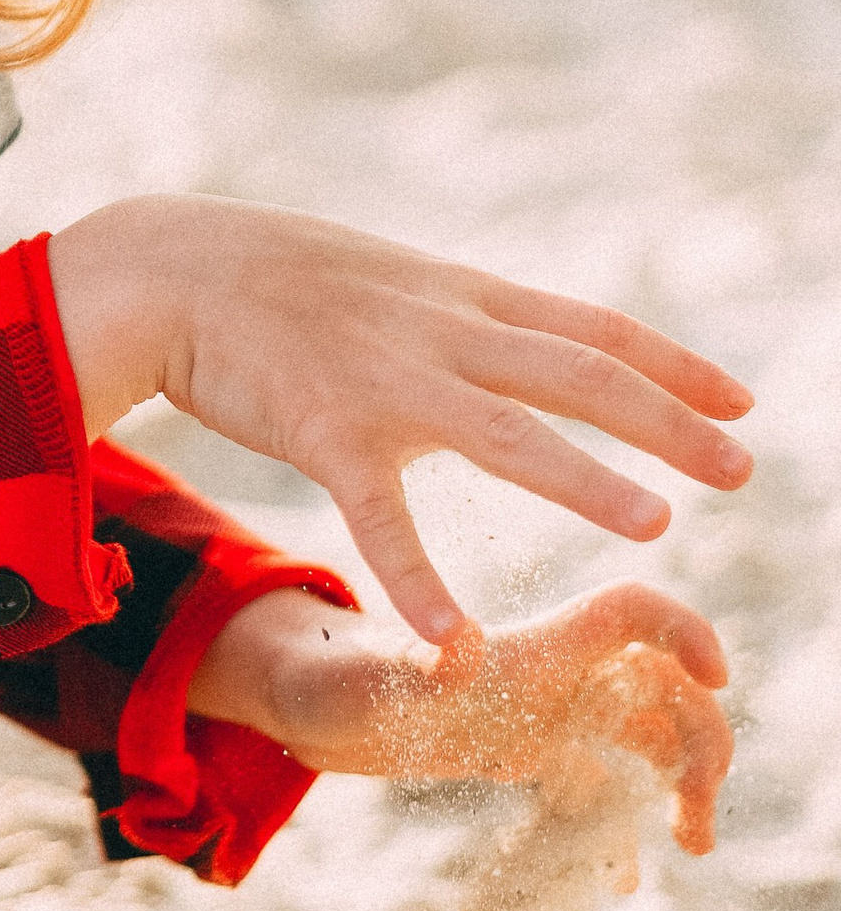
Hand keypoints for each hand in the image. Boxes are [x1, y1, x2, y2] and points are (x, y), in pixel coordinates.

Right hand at [45, 198, 751, 640]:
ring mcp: (386, 380)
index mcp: (460, 297)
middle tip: (742, 469)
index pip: (592, 327)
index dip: (674, 364)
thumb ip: (453, 313)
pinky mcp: (323, 432)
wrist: (167, 268)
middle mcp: (441, 332)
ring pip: (507, 434)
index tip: (743, 400)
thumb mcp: (387, 277)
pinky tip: (460, 643)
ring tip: (659, 525)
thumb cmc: (270, 277)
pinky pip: (384, 519)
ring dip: (587, 479)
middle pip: (579, 374)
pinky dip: (420, 581)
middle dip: (669, 422)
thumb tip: (514, 332)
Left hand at [188, 580, 731, 854]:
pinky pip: (599, 781)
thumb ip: (414, 670)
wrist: (313, 705)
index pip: (630, 612)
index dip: (683, 630)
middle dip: (700, 740)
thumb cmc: (338, 679)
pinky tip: (625, 876)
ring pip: (648, 733)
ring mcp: (548, 710)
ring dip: (682, 779)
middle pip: (662, 686)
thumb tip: (457, 659)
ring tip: (692, 843)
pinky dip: (621, 822)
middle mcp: (555, 672)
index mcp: (534, 646)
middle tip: (695, 821)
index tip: (718, 675)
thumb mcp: (372, 681)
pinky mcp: (530, 749)